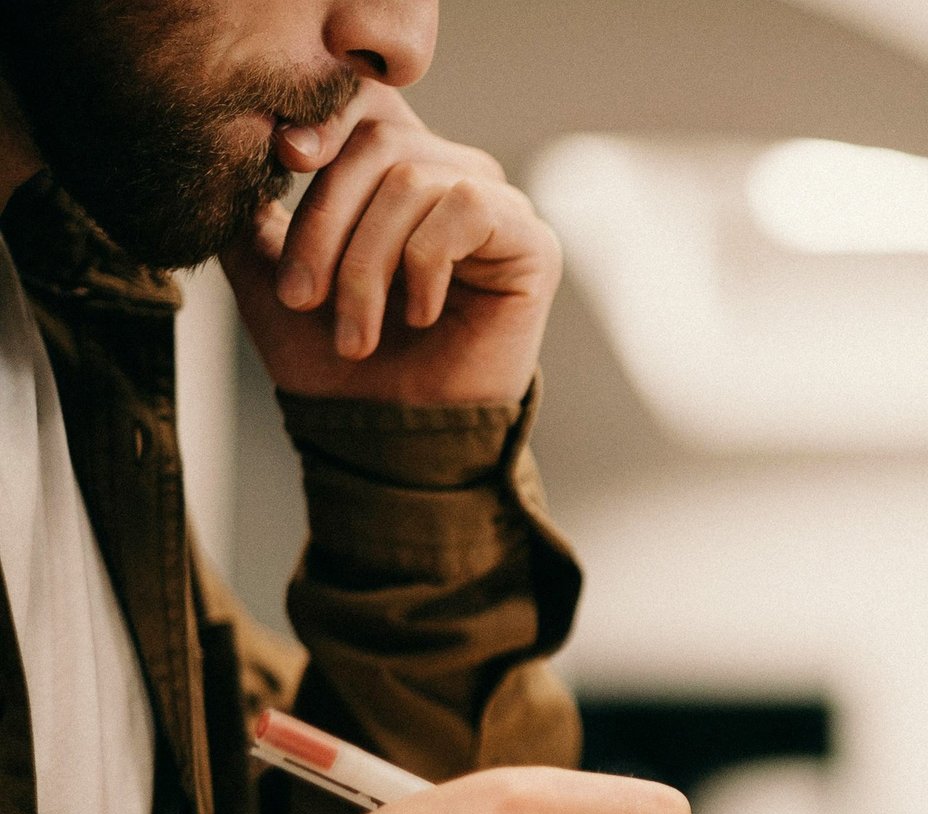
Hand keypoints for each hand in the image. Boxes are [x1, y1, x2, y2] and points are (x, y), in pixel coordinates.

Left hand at [219, 81, 560, 405]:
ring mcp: (495, 207)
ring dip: (367, 263)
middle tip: (300, 299)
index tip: (284, 158)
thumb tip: (238, 161)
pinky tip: (421, 315)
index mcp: (394, 174)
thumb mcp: (270, 280)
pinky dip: (426, 263)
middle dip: (326, 223)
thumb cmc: (336, 366)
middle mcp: (450, 177)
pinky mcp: (531, 242)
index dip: (325, 116)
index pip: (364, 103)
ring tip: (356, 333)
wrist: (392, 438)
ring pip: (413, 180)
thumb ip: (251, 217)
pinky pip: (466, 208)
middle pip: (378, 142)